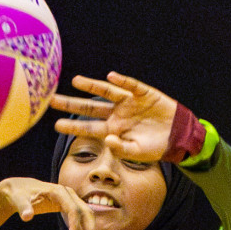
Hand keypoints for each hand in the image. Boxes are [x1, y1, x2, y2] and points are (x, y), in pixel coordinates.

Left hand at [0, 176, 97, 229]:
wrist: (19, 188)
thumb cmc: (18, 194)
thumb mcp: (18, 200)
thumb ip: (23, 207)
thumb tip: (27, 217)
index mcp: (58, 191)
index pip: (73, 209)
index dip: (75, 225)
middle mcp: (68, 193)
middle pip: (85, 211)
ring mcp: (70, 198)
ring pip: (86, 214)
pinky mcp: (68, 204)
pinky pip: (80, 217)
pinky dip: (84, 228)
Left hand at [51, 72, 177, 163]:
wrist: (179, 136)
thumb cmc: (156, 147)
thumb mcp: (137, 152)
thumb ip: (121, 148)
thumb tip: (107, 139)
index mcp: (113, 130)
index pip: (88, 127)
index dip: (73, 127)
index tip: (56, 125)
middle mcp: (117, 114)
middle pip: (90, 108)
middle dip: (71, 104)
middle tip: (52, 100)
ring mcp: (129, 102)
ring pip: (107, 92)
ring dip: (92, 86)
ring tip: (75, 81)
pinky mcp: (144, 93)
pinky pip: (131, 86)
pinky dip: (123, 81)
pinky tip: (111, 77)